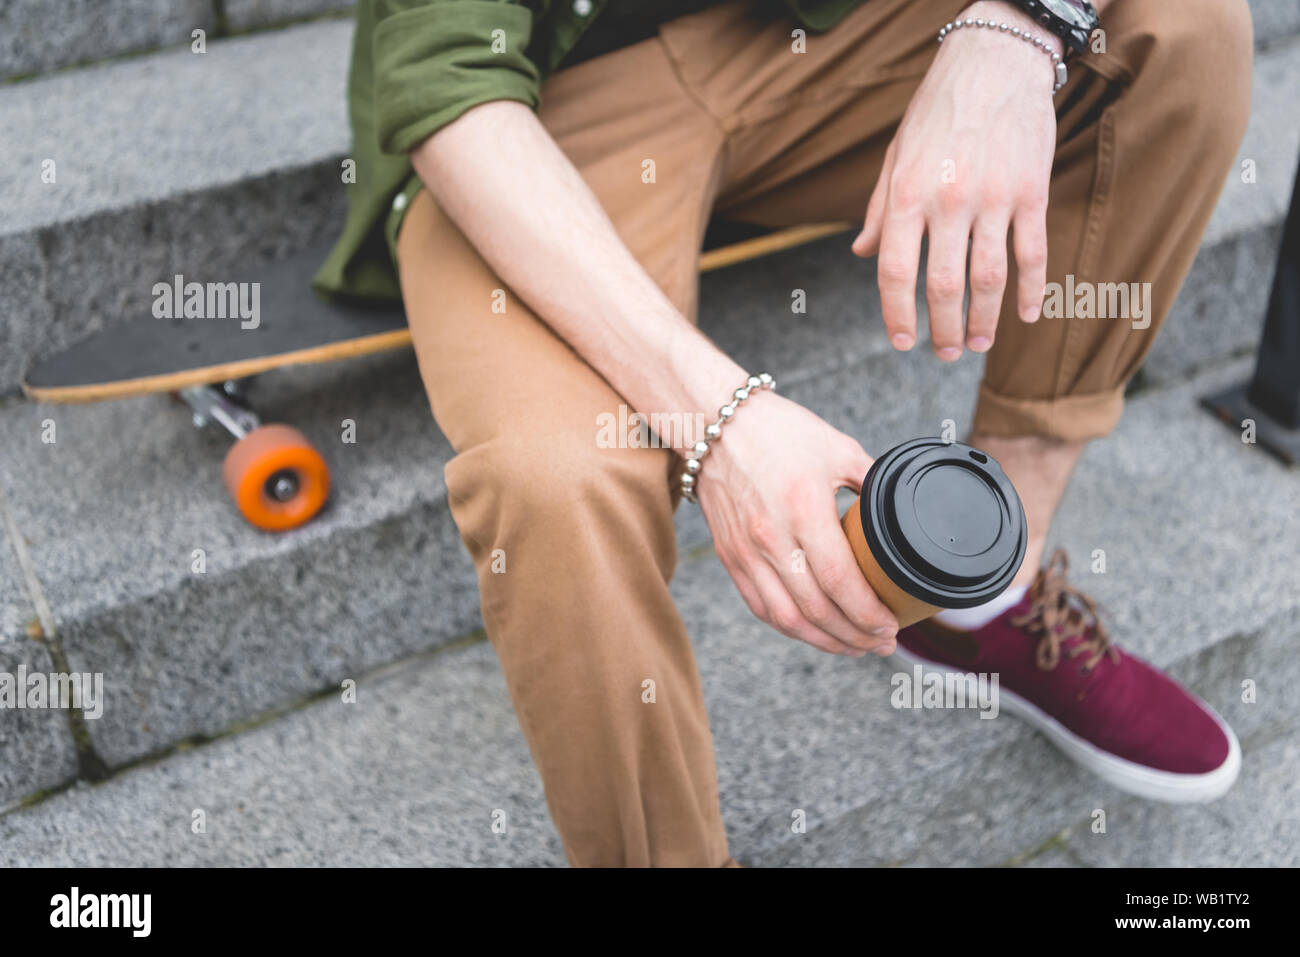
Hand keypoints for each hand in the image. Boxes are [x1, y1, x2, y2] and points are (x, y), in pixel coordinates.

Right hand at [696, 391, 898, 656]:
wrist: (714, 422)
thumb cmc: (778, 430)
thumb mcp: (838, 448)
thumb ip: (871, 481)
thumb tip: (900, 508)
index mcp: (804, 508)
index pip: (840, 581)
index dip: (869, 613)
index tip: (891, 625)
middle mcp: (771, 537)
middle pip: (816, 610)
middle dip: (855, 636)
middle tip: (882, 643)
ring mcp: (745, 551)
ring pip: (786, 619)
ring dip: (824, 641)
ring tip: (854, 647)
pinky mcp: (729, 556)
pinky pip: (760, 607)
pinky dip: (790, 627)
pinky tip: (814, 632)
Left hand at [851, 0, 1059, 360]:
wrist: (996, 59)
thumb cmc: (938, 110)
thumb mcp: (895, 155)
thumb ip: (880, 210)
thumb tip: (861, 254)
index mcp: (908, 193)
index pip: (896, 271)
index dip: (896, 314)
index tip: (902, 342)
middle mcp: (949, 200)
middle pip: (943, 286)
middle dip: (943, 330)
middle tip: (945, 354)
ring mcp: (993, 198)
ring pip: (988, 278)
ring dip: (983, 321)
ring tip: (978, 344)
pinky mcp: (1031, 192)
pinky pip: (1032, 253)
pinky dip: (1030, 291)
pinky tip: (1024, 316)